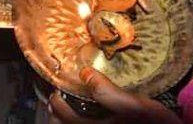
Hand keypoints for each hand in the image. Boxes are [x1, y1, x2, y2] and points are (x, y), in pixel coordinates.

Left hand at [49, 68, 180, 123]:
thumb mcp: (136, 106)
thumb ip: (108, 92)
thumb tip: (84, 72)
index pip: (62, 117)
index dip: (56, 102)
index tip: (57, 90)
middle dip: (58, 115)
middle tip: (60, 100)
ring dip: (69, 121)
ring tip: (72, 110)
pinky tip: (93, 118)